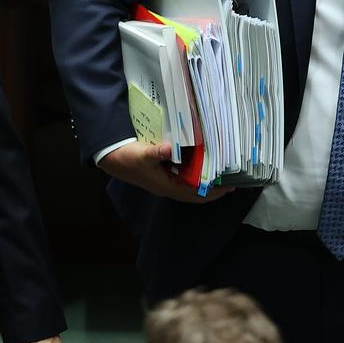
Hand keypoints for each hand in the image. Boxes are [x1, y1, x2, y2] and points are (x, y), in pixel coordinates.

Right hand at [99, 141, 234, 202]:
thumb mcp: (142, 154)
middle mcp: (168, 187)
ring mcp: (165, 182)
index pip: (195, 193)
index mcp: (167, 186)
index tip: (229, 186)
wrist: (111, 158)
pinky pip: (184, 179)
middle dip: (214, 190)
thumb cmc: (127, 158)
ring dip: (205, 183)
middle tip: (231, 181)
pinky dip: (195, 176)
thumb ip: (156, 152)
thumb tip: (169, 149)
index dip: (213, 191)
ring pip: (191, 187)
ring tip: (220, 174)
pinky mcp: (162, 175)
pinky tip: (201, 166)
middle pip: (196, 193)